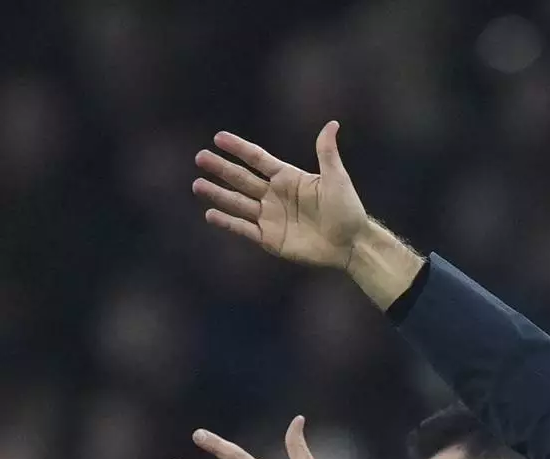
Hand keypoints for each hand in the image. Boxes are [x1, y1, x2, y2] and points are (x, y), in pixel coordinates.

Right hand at [193, 121, 367, 268]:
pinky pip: (244, 229)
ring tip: (198, 185)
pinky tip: (210, 214)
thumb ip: (327, 153)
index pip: (258, 159)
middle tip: (200, 157)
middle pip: (242, 179)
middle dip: (221, 168)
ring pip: (238, 203)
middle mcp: (275, 195)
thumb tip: (332, 123)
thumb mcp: (337, 179)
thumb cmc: (348, 210)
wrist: (351, 244)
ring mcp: (270, 217)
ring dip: (218, 194)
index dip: (239, 148)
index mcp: (288, 178)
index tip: (219, 137)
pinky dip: (227, 222)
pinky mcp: (270, 238)